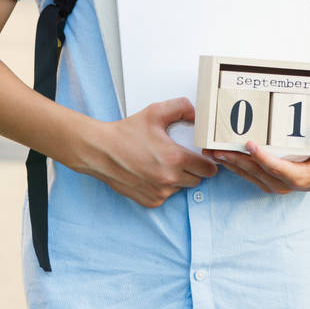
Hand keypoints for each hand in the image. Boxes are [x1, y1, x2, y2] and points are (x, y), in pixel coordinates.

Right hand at [81, 97, 218, 207]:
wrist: (100, 152)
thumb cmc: (125, 133)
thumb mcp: (155, 112)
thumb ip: (180, 107)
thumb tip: (196, 114)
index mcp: (175, 159)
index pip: (208, 169)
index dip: (208, 162)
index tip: (203, 157)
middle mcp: (169, 180)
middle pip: (197, 180)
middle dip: (194, 169)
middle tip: (182, 157)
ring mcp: (160, 193)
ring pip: (181, 188)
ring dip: (178, 178)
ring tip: (162, 163)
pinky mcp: (150, 201)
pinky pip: (167, 196)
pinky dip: (163, 187)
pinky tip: (152, 173)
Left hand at [202, 123, 309, 194]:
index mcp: (302, 177)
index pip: (279, 168)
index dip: (264, 158)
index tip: (250, 144)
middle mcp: (286, 183)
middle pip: (258, 172)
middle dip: (237, 161)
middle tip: (218, 149)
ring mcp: (276, 183)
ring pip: (250, 175)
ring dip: (230, 165)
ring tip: (212, 152)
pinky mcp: (270, 180)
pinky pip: (249, 174)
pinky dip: (234, 166)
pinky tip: (221, 156)